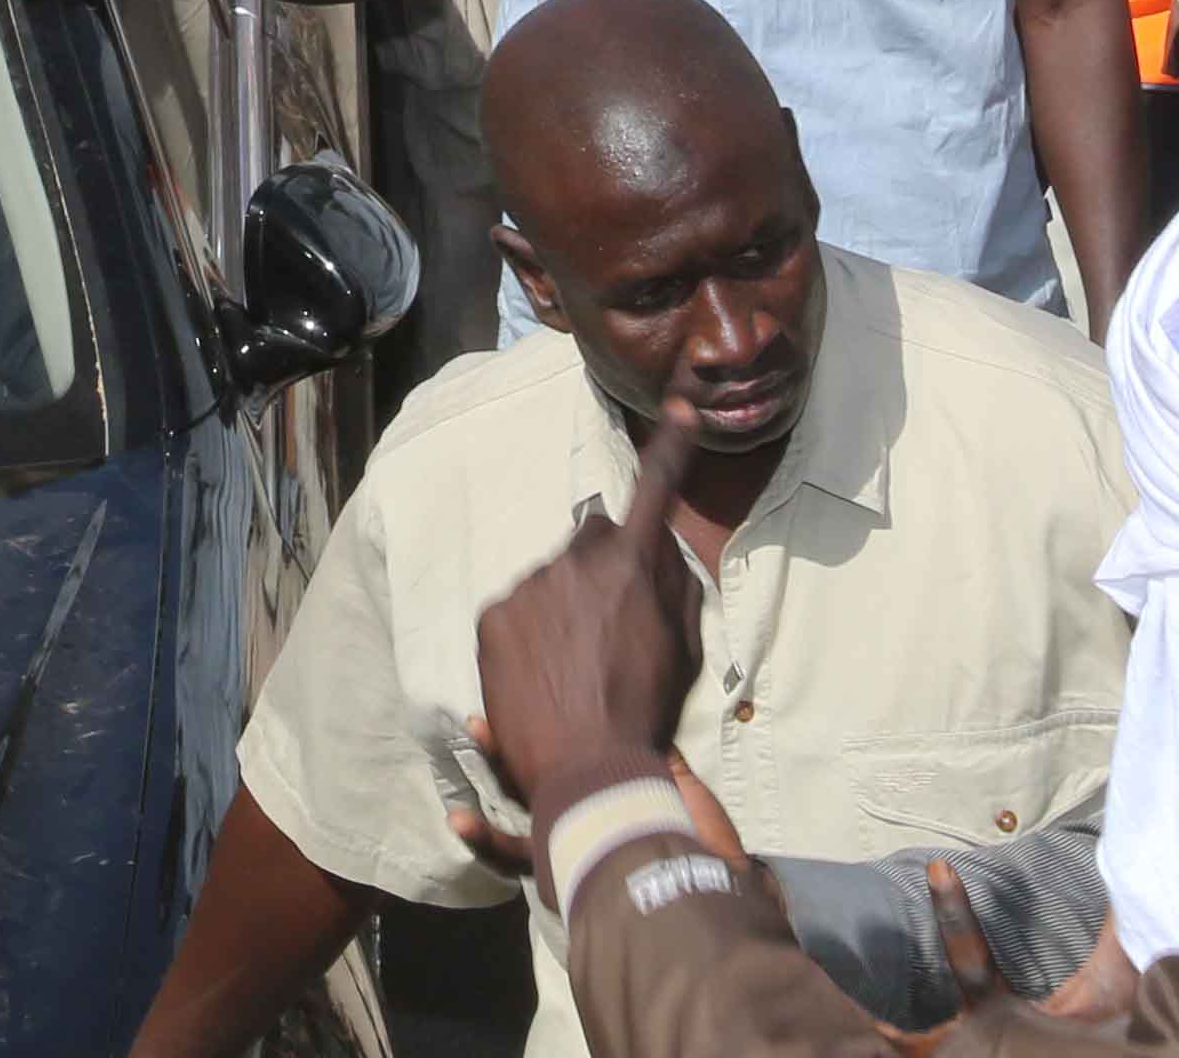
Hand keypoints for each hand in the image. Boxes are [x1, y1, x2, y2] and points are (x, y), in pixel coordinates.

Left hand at [473, 402, 709, 815]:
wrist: (585, 772)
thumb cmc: (648, 712)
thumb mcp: (685, 648)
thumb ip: (673, 585)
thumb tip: (659, 545)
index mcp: (634, 565)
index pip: (657, 491)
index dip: (671, 448)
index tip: (677, 407)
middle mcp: (577, 561)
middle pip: (593, 541)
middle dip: (602, 567)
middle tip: (610, 629)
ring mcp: (529, 586)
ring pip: (552, 579)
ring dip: (563, 606)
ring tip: (574, 670)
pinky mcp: (493, 615)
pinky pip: (518, 609)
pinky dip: (529, 632)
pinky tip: (544, 677)